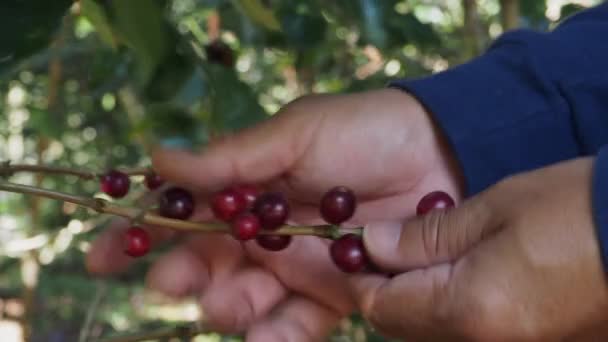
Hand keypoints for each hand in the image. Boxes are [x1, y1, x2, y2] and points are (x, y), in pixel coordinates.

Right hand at [87, 89, 462, 340]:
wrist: (440, 154)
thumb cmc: (363, 132)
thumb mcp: (295, 132)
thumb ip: (231, 156)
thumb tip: (156, 157)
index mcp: (245, 191)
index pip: (180, 216)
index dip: (138, 237)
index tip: (100, 257)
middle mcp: (263, 234)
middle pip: (207, 267)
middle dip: (184, 279)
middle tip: (175, 281)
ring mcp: (297, 268)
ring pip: (246, 303)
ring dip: (229, 310)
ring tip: (230, 307)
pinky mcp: (336, 294)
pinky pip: (299, 325)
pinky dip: (279, 338)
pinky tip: (265, 340)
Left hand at [352, 158, 607, 340]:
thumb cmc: (575, 210)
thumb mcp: (493, 210)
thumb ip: (424, 236)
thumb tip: (370, 244)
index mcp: (468, 312)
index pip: (381, 308)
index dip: (361, 276)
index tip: (358, 245)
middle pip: (404, 325)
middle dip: (389, 287)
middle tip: (395, 244)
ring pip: (433, 332)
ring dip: (418, 298)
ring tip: (433, 253)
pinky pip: (468, 333)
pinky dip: (453, 308)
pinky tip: (467, 272)